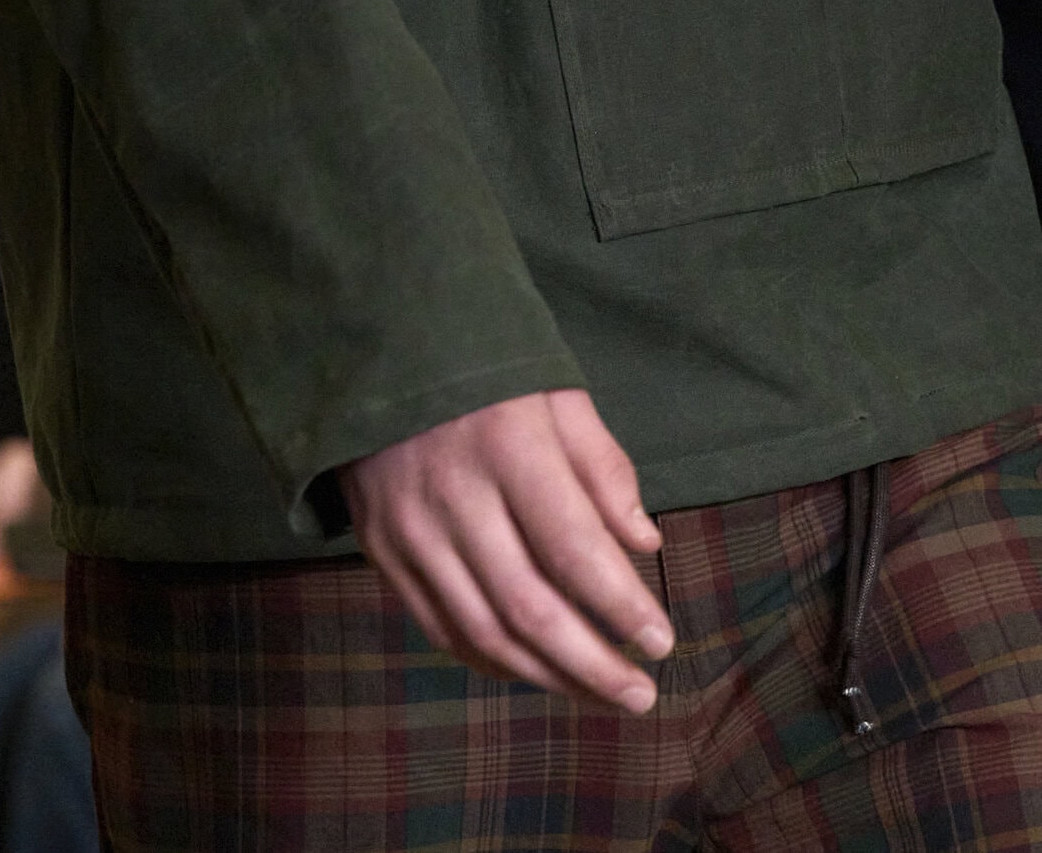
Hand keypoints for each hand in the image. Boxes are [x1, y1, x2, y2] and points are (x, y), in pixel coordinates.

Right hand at [339, 390, 672, 709]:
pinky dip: (490, 660)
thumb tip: (644, 545)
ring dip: (546, 676)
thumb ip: (602, 467)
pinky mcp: (380, 549)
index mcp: (508, 445)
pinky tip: (532, 670)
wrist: (378, 344)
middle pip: (529, 608)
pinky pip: (439, 627)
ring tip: (598, 694)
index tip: (663, 642)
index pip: (572, 548)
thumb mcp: (556, 390)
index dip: (620, 605)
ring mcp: (409, 530)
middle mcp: (454, 496)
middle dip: (591, 664)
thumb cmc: (486, 366)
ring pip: (483, 633)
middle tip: (641, 695)